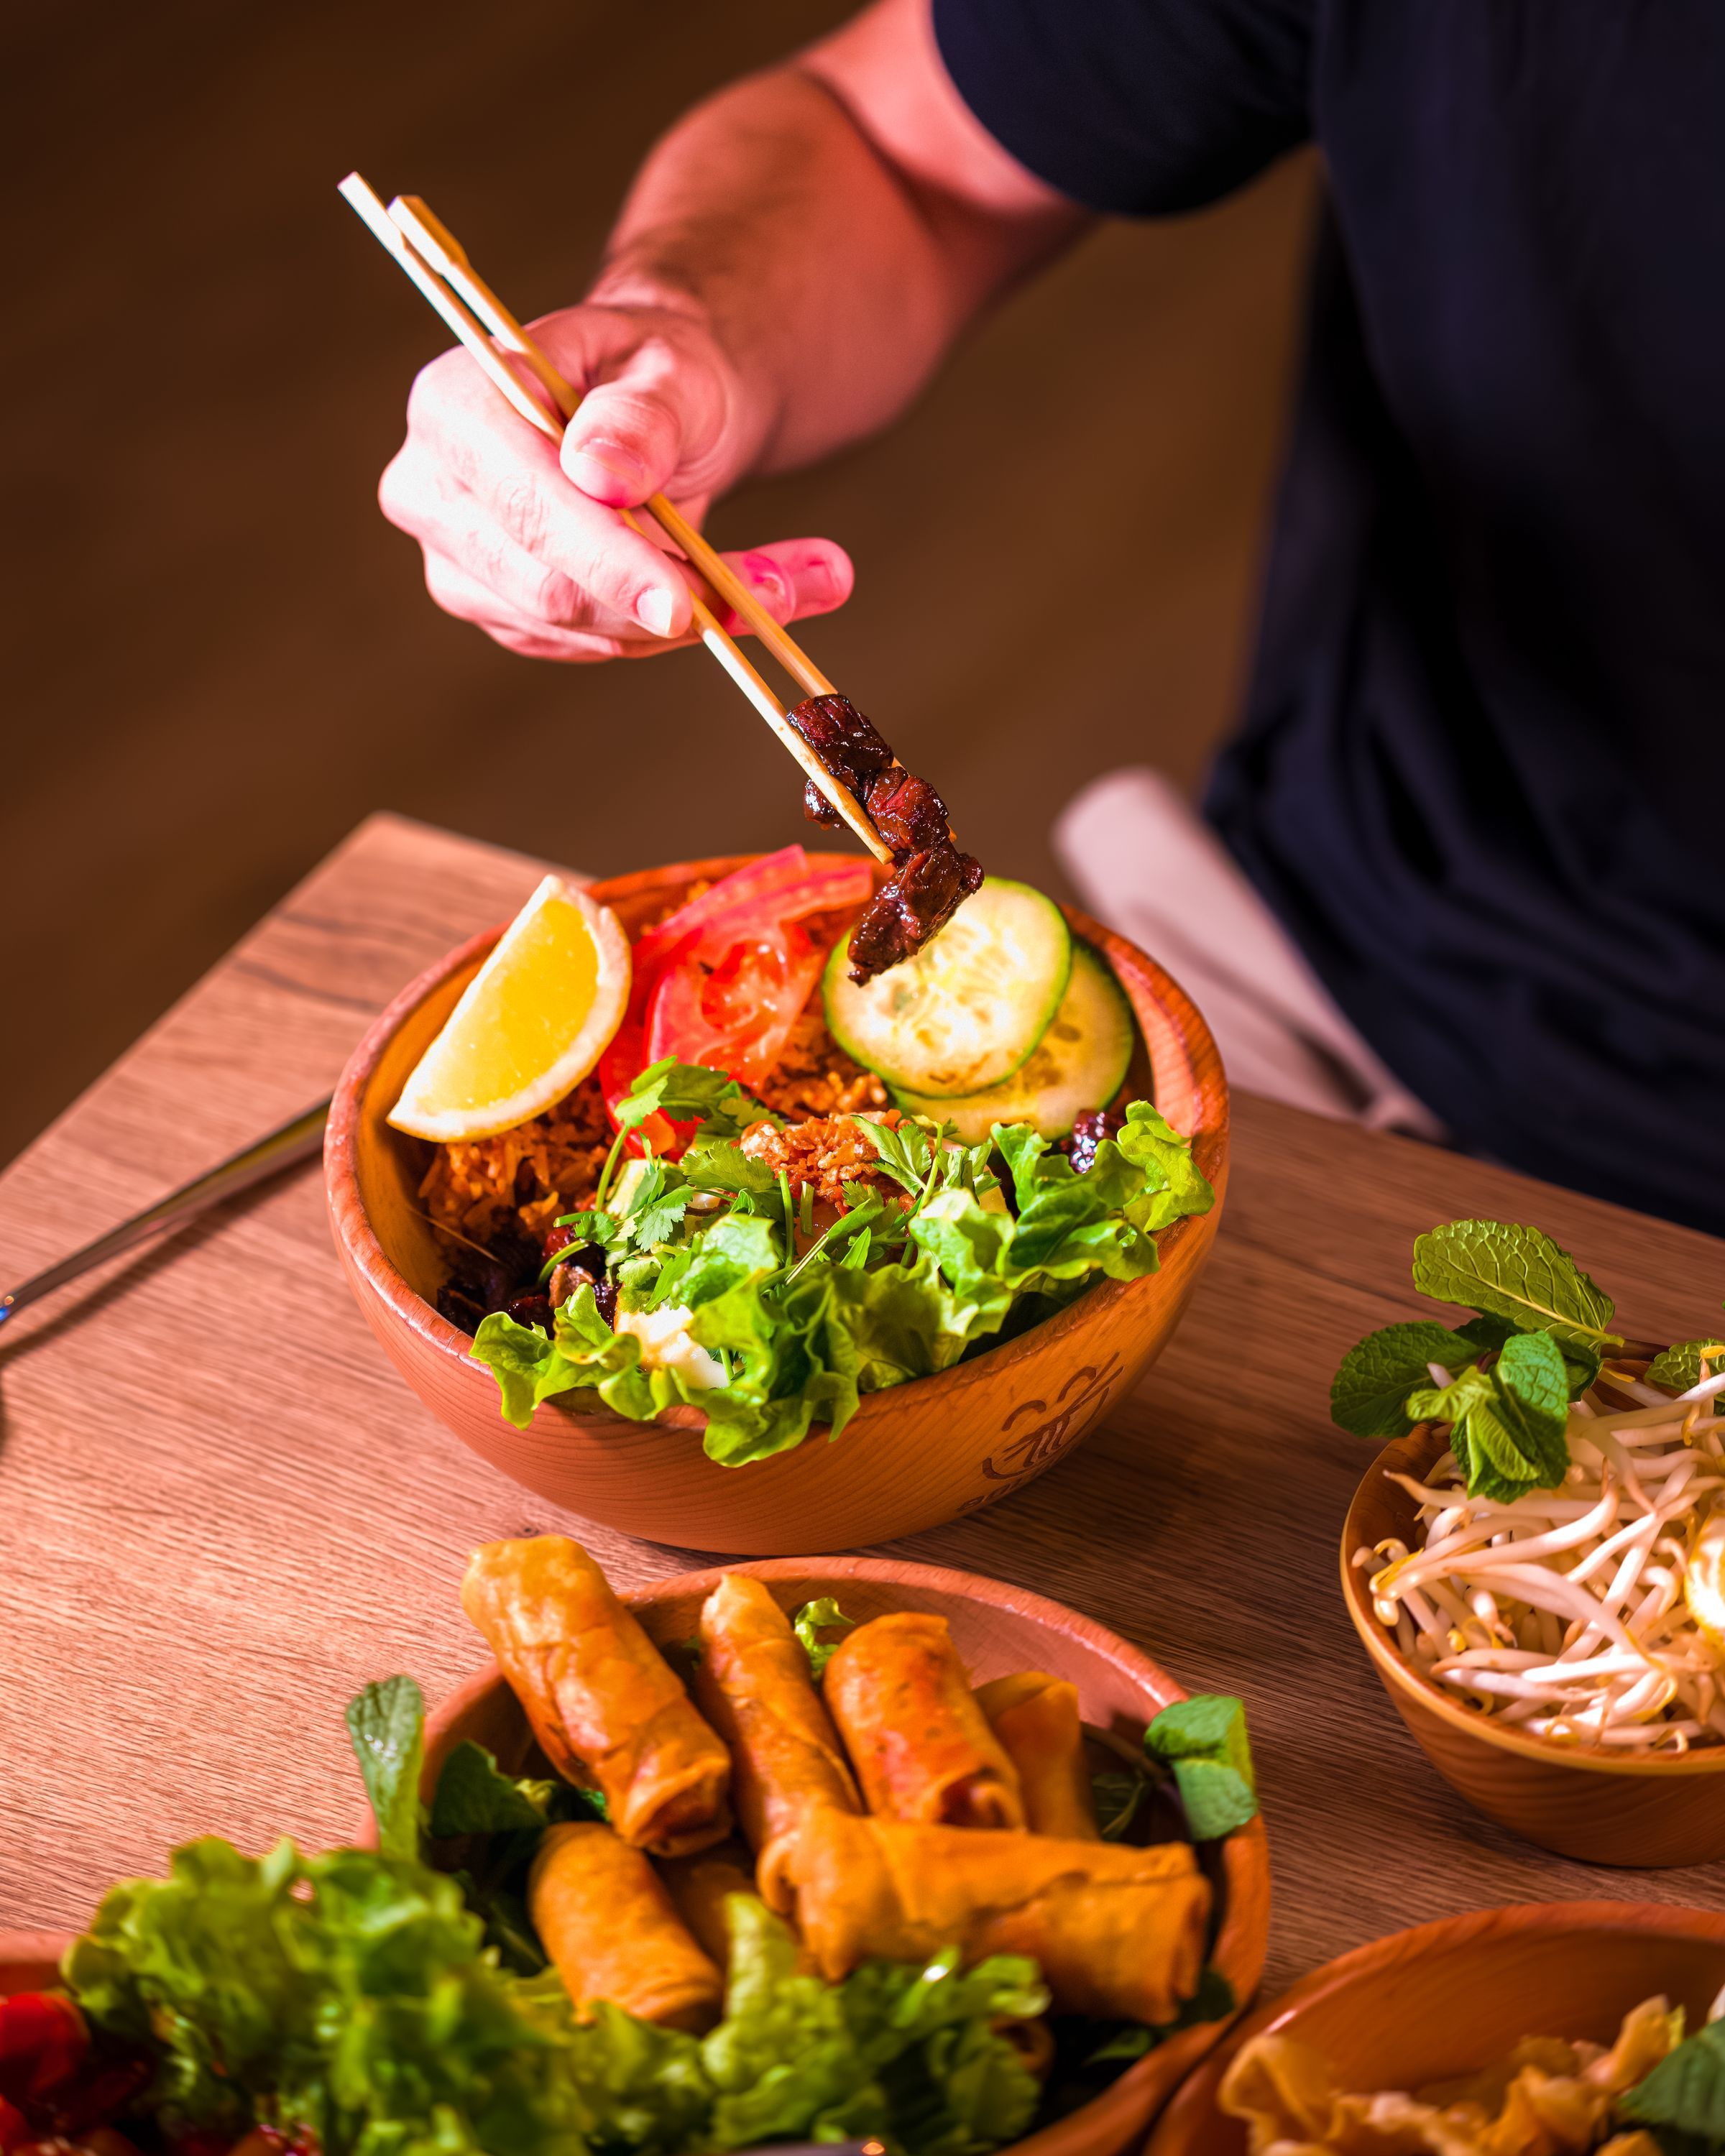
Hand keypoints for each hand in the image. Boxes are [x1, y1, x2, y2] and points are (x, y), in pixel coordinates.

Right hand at [378, 302, 853, 660]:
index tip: (687, 604)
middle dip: (668, 599)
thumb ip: (642, 414)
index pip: (525, 504)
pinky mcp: (502, 612)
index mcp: (456, 406)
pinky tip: (723, 595)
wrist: (656, 411)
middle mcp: (433, 488)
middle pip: (547, 587)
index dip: (607, 560)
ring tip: (784, 583)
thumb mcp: (671, 368)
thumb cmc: (656, 375)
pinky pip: (593, 646)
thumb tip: (604, 470)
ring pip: (578, 630)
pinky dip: (669, 632)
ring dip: (688, 619)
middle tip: (779, 592)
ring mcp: (459, 561)